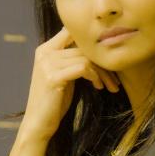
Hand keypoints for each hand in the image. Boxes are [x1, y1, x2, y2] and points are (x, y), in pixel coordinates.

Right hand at [20, 26, 119, 144]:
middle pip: (83, 47)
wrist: (39, 124)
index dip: (91, 42)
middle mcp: (45, 52)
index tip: (106, 58)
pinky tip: (98, 86)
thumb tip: (95, 48)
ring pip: (86, 58)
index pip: (71, 31)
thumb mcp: (64, 75)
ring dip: (102, 72)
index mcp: (46, 49)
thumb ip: (72, 59)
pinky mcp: (53, 77)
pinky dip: (95, 76)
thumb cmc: (55, 101)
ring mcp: (48, 64)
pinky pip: (83, 68)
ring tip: (110, 85)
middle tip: (115, 78)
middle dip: (103, 63)